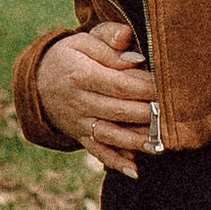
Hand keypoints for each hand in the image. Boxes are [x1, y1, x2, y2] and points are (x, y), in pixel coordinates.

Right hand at [33, 20, 155, 174]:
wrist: (38, 81)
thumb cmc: (71, 56)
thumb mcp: (84, 40)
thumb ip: (109, 39)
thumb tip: (130, 43)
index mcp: (80, 75)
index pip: (119, 84)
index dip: (145, 87)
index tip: (166, 86)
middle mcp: (78, 102)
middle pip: (118, 111)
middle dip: (147, 114)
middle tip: (172, 113)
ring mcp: (79, 123)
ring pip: (110, 135)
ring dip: (136, 141)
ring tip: (161, 143)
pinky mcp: (80, 136)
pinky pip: (98, 152)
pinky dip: (115, 162)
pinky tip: (135, 170)